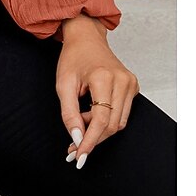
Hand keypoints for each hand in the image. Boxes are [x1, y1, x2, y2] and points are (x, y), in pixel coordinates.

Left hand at [55, 15, 139, 168]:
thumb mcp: (63, 84)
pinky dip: (105, 120)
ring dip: (98, 129)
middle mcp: (122, 81)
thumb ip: (69, 113)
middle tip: (74, 145)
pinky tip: (90, 113)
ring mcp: (131, 83)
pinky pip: (121, 114)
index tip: (79, 156)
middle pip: (111, 125)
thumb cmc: (73, 58)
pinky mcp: (133, 86)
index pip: (101, 119)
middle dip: (92, 137)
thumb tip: (77, 139)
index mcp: (104, 78)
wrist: (85, 38)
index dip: (90, 141)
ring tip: (80, 119)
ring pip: (118, 123)